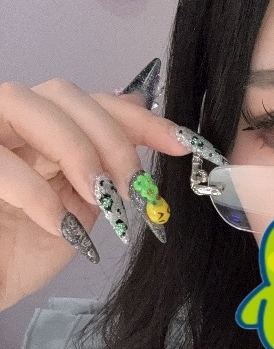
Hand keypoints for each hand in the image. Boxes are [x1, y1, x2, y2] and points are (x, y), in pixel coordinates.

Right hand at [0, 77, 189, 311]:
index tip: (181, 144)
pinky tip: (60, 225)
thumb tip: (143, 127)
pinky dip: (37, 192)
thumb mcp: (79, 212)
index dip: (140, 118)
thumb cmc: (17, 254)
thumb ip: (104, 170)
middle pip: (63, 94)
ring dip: (74, 149)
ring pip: (24, 103)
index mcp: (40, 133)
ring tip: (98, 199)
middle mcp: (8, 124)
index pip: (92, 102)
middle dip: (110, 137)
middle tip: (133, 188)